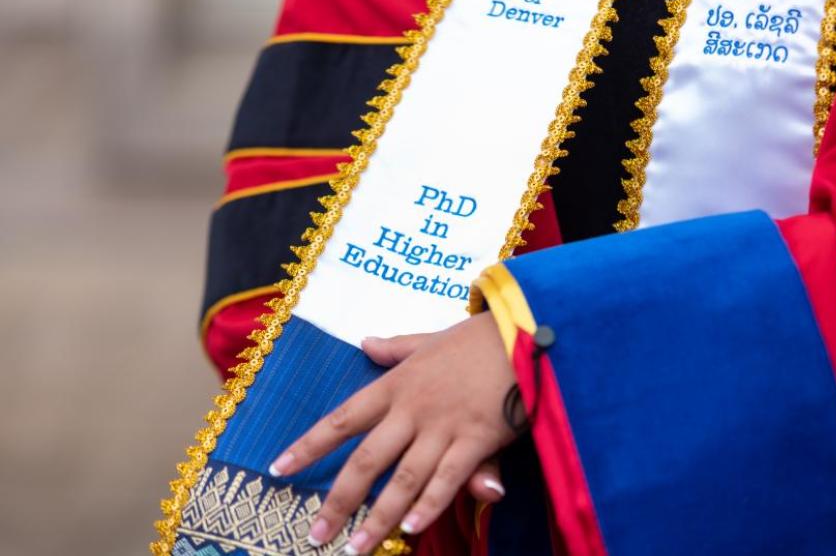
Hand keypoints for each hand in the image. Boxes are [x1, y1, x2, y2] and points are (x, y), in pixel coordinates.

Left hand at [269, 312, 517, 553]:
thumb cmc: (477, 338)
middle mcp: (412, 410)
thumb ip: (395, 348)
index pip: (342, 419)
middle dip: (338, 500)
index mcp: (396, 385)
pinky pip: (448, 480)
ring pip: (403, 479)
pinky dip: (429, 506)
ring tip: (356, 548)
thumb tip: (365, 342)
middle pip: (367, 461)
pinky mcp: (477, 440)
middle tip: (315, 533)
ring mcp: (444, 427)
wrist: (523, 333)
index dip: (309, 446)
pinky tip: (412, 530)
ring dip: (379, 517)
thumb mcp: (429, 339)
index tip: (279, 469)